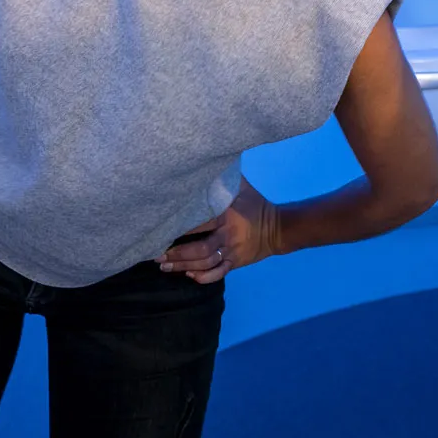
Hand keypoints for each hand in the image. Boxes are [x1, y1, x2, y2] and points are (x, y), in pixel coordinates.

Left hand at [155, 177, 282, 282]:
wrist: (280, 228)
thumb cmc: (256, 205)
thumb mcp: (243, 188)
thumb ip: (225, 178)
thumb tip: (208, 160)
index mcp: (228, 216)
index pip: (200, 223)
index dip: (179, 228)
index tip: (161, 229)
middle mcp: (228, 235)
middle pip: (200, 249)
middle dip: (177, 253)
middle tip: (157, 254)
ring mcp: (232, 251)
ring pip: (205, 263)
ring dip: (183, 266)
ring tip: (164, 266)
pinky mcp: (235, 263)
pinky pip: (219, 274)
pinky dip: (204, 277)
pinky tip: (190, 275)